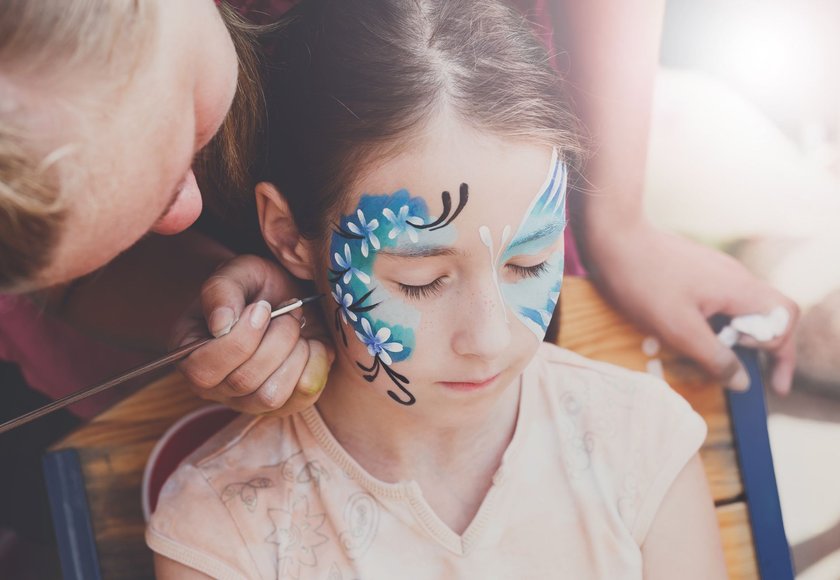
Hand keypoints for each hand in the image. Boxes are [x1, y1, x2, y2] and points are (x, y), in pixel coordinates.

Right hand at [169, 254, 334, 413]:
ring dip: (294, 353)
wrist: (287, 297)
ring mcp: (250, 401)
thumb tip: (221, 326)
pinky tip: (311, 342)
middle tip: (288, 309)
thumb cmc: (254, 286)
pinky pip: (303, 396)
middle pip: (243, 382)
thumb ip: (220, 290)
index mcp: (190, 356)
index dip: (240, 339)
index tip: (263, 306)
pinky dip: (315, 362)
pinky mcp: (286, 405)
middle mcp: (216, 387)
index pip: (204, 370)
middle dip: (276, 338)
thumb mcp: (235, 273)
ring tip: (297, 326)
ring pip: (271, 396)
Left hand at [584, 221, 797, 393]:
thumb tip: (743, 382)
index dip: (781, 352)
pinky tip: (689, 333)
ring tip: (708, 355)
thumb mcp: (678, 330)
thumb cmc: (643, 283)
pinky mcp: (697, 269)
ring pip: (741, 308)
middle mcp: (735, 276)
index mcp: (739, 288)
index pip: (784, 318)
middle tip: (738, 372)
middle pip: (768, 314)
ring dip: (733, 336)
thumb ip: (715, 357)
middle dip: (760, 347)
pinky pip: (720, 300)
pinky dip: (715, 323)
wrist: (613, 238)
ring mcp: (716, 270)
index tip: (765, 382)